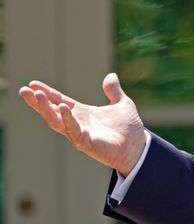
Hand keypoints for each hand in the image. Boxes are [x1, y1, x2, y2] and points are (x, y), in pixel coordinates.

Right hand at [19, 73, 146, 174]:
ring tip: (37, 96)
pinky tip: (61, 107)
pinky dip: (67, 119)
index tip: (33, 84)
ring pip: (57, 121)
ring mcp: (80, 133)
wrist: (138, 147)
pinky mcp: (86, 143)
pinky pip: (73, 130)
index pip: (60, 101)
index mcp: (83, 113)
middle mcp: (77, 123)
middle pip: (52, 111)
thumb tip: (111, 76)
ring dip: (46, 109)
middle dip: (38, 101)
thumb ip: (114, 91)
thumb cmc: (129, 128)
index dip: (47, 92)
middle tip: (24, 90)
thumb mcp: (122, 104)